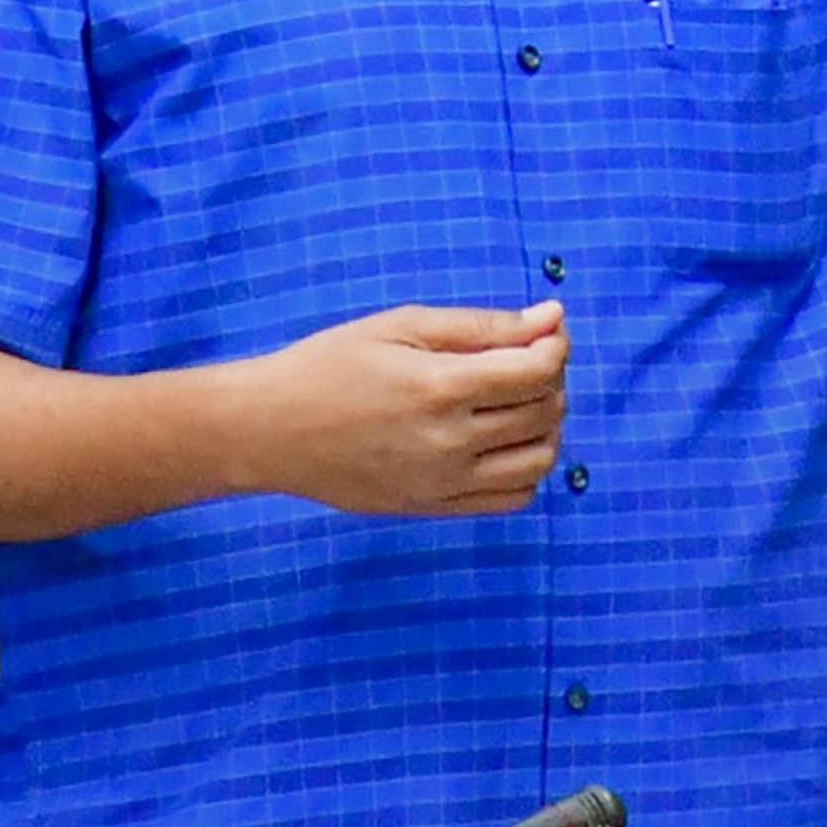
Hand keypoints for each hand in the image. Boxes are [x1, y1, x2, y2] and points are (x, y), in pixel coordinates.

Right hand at [242, 302, 568, 516]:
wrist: (270, 430)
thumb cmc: (330, 365)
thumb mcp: (400, 326)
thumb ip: (481, 325)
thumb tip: (551, 318)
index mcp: (439, 387)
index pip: (538, 371)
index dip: (556, 346)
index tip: (545, 331)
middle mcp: (449, 442)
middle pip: (544, 413)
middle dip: (552, 379)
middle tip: (525, 360)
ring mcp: (444, 483)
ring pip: (539, 461)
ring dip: (547, 426)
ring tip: (518, 402)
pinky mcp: (434, 508)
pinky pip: (513, 497)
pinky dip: (526, 468)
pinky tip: (502, 442)